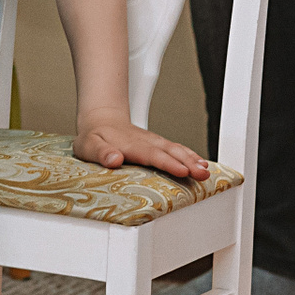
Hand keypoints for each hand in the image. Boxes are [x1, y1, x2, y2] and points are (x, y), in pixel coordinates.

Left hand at [74, 113, 210, 180]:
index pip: (151, 155)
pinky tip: (202, 165)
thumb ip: (101, 152)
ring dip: (192, 160)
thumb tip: (114, 159)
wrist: (101, 120)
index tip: (182, 170)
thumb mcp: (89, 145)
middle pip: (169, 152)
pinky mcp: (159, 145)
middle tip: (202, 174)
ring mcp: (154, 142)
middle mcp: (146, 142)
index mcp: (129, 145)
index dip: (167, 163)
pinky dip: (191, 156)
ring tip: (205, 172)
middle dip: (187, 163)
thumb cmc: (94, 137)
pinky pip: (177, 149)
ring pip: (176, 150)